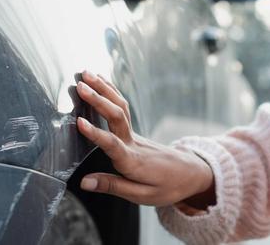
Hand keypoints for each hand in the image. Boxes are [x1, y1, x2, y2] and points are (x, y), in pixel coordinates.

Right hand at [75, 70, 213, 205]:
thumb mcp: (142, 195)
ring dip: (103, 89)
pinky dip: (111, 92)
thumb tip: (83, 182)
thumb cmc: (167, 187)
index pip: (112, 145)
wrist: (190, 174)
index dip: (95, 134)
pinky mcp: (134, 132)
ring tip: (85, 73)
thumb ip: (112, 186)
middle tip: (80, 85)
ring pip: (120, 107)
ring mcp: (135, 134)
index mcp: (133, 161)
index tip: (79, 122)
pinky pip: (122, 108)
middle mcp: (134, 143)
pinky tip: (100, 81)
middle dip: (98, 100)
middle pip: (117, 117)